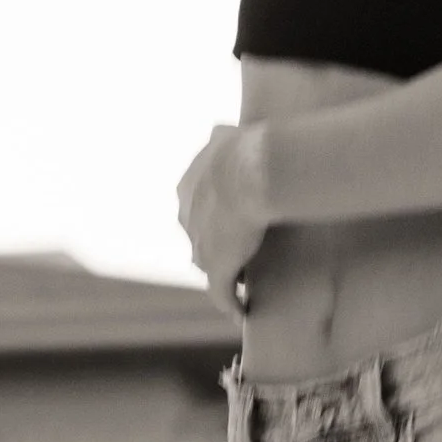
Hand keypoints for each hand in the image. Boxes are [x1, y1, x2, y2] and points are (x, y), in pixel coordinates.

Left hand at [177, 120, 270, 311]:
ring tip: (240, 288)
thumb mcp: (224, 134)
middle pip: (198, 241)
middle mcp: (187, 220)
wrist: (254, 171)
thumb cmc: (246, 149)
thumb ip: (218, 135)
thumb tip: (218, 128)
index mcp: (186, 190)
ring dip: (222, 277)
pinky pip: (222, 294)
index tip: (231, 226)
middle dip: (214, 250)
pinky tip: (242, 313)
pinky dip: (231, 305)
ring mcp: (201, 247)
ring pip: (208, 268)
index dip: (213, 220)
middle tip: (238, 258)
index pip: (195, 211)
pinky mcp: (218, 269)